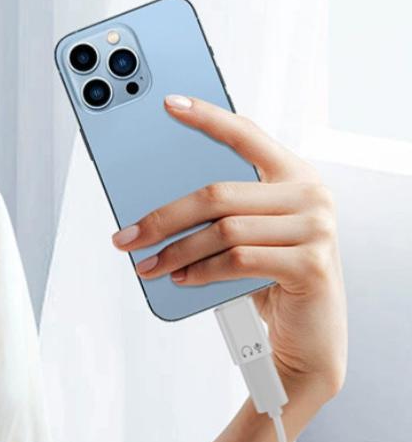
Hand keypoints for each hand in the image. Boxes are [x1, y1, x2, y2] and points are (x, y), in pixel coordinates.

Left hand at [111, 94, 347, 409]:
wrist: (311, 337)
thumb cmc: (272, 280)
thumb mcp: (249, 236)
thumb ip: (223, 213)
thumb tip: (154, 208)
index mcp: (294, 175)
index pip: (245, 134)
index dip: (207, 118)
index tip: (169, 104)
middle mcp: (310, 194)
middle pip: (217, 193)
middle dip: (162, 217)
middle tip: (126, 237)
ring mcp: (316, 228)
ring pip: (223, 230)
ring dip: (175, 252)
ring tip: (148, 267)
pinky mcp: (311, 264)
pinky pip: (238, 260)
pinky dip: (201, 271)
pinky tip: (182, 279)